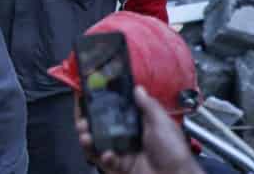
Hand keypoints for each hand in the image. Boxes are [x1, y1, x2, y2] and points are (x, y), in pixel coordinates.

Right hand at [77, 86, 204, 173]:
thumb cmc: (172, 151)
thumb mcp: (163, 124)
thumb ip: (148, 106)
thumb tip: (138, 88)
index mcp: (138, 124)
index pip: (114, 111)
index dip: (100, 105)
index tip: (88, 97)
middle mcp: (127, 136)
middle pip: (100, 127)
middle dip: (87, 122)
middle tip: (81, 119)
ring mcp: (121, 152)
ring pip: (96, 143)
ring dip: (87, 138)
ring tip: (85, 135)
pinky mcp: (118, 167)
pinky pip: (102, 160)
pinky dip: (102, 157)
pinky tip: (108, 155)